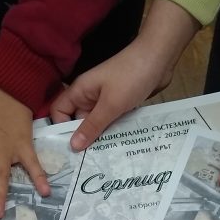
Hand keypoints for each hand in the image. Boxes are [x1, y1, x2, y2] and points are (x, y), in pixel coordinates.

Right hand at [49, 39, 175, 151]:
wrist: (159, 58)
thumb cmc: (131, 77)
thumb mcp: (110, 104)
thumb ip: (92, 126)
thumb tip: (73, 146)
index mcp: (80, 91)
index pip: (59, 111)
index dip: (60, 128)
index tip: (68, 149)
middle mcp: (89, 96)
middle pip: (78, 121)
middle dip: (82, 139)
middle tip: (86, 162)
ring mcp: (106, 99)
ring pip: (97, 123)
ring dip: (100, 137)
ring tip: (103, 158)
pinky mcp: (120, 103)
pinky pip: (112, 121)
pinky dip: (114, 131)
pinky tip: (118, 146)